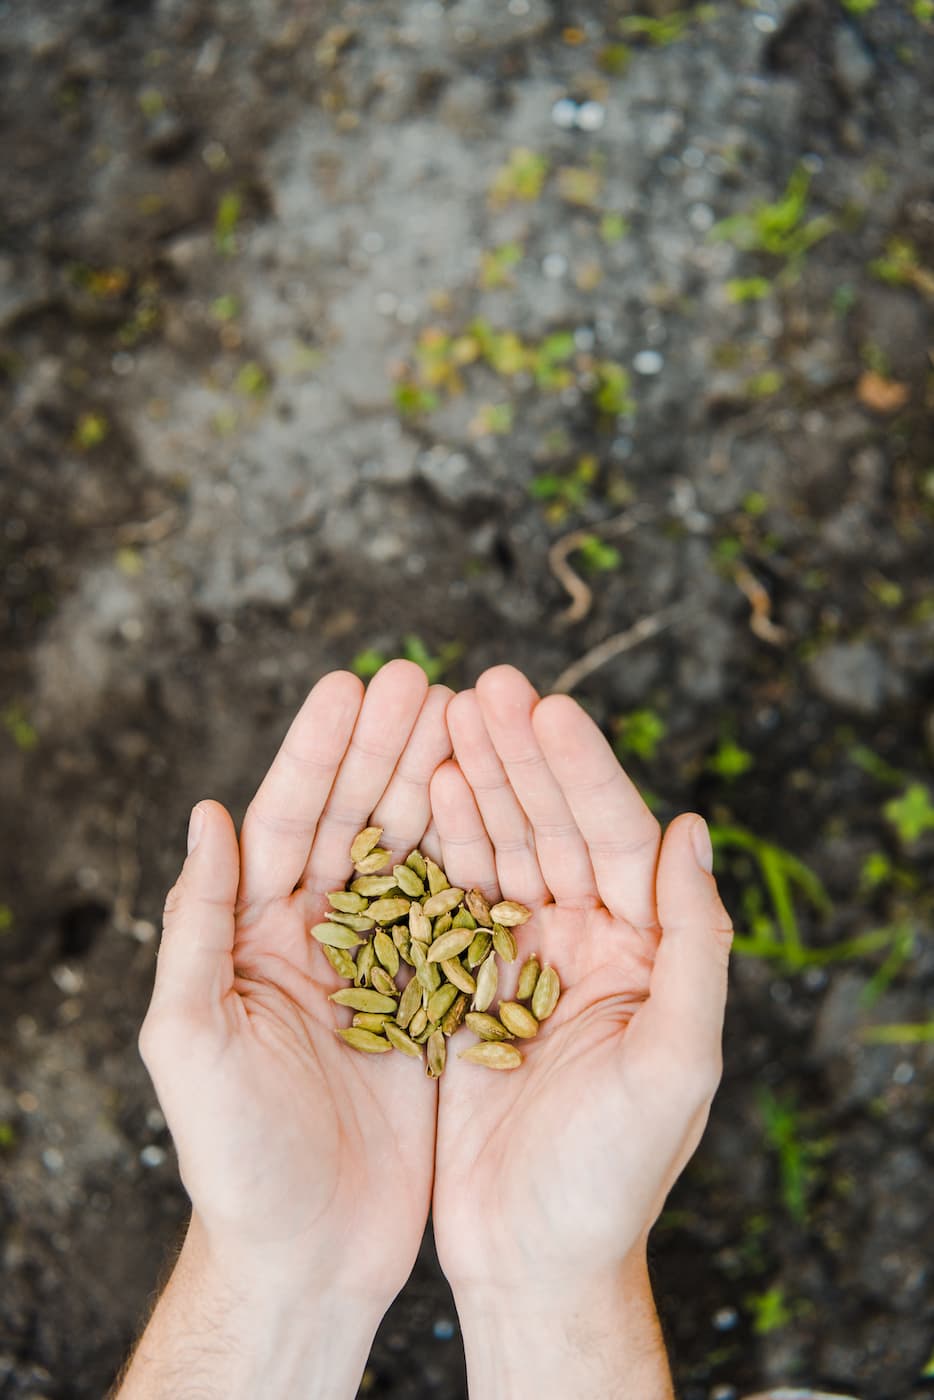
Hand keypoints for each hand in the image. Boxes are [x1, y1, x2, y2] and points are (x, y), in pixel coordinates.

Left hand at [123, 661, 450, 1396]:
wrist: (309, 1251)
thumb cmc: (236, 1156)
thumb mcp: (192, 1042)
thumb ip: (193, 929)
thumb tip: (202, 817)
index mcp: (252, 934)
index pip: (284, 821)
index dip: (318, 754)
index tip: (354, 685)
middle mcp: (315, 935)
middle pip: (355, 819)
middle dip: (387, 748)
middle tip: (431, 678)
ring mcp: (377, 962)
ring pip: (413, 853)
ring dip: (439, 784)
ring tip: (474, 717)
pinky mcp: (430, 998)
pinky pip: (457, 915)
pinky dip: (479, 859)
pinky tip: (504, 808)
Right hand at [427, 666, 732, 1396]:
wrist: (532, 1255)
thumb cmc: (612, 1177)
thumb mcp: (677, 1067)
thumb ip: (697, 949)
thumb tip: (693, 834)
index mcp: (645, 952)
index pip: (618, 839)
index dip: (582, 773)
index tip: (544, 707)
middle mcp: (588, 941)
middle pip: (554, 826)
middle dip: (519, 756)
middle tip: (482, 685)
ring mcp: (523, 956)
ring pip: (500, 848)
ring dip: (474, 781)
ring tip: (441, 714)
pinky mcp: (465, 983)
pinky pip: (451, 896)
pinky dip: (437, 844)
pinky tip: (420, 792)